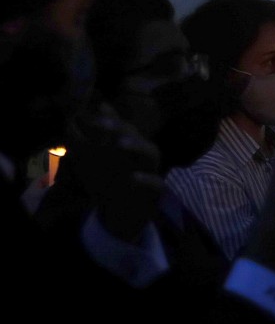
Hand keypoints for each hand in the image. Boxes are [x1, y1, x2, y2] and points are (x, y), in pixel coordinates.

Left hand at [67, 102, 162, 241]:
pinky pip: (157, 183)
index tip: (97, 109)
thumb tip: (70, 121)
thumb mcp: (92, 164)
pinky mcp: (156, 191)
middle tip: (102, 124)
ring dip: (137, 146)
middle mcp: (141, 155)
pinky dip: (146, 179)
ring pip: (152, 153)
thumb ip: (83, 142)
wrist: (123, 214)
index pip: (121, 127)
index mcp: (127, 146)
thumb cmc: (110, 183)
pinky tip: (132, 178)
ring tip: (120, 144)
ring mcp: (151, 171)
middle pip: (136, 135)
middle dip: (120, 127)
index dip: (111, 117)